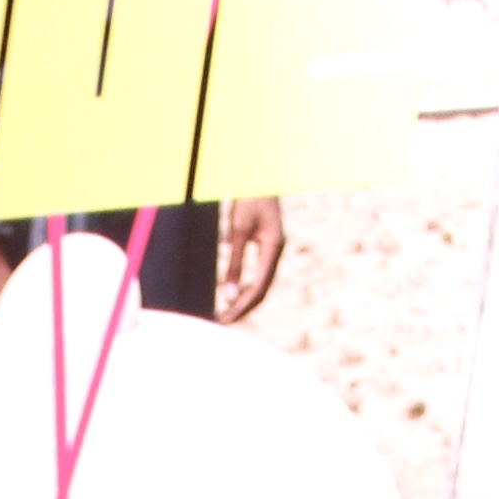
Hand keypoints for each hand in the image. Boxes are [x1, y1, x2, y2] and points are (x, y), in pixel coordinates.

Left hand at [218, 195, 283, 318]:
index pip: (258, 287)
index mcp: (273, 247)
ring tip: (226, 313)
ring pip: (262, 284)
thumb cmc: (248, 199)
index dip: (242, 306)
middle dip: (243, 308)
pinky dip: (246, 287)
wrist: (259, 177)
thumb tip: (227, 294)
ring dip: (245, 300)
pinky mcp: (267, 246)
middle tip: (223, 322)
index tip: (226, 318)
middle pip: (262, 290)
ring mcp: (273, 249)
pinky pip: (259, 274)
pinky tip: (233, 295)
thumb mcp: (237, 229)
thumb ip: (233, 262)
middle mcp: (276, 251)